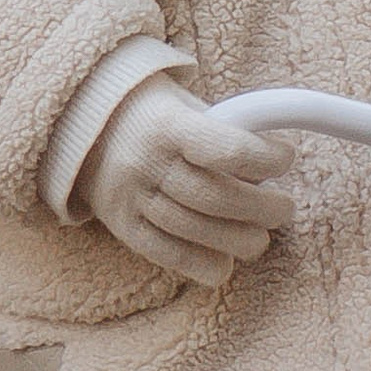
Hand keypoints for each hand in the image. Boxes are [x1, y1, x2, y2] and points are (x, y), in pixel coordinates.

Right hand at [77, 77, 296, 288]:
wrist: (84, 126)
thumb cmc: (153, 114)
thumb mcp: (186, 106)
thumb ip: (222, 134)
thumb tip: (265, 175)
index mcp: (168, 124)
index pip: (225, 147)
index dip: (264, 158)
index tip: (286, 158)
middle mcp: (146, 161)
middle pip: (213, 197)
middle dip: (260, 208)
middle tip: (284, 209)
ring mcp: (131, 197)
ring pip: (192, 230)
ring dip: (237, 240)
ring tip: (261, 239)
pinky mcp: (122, 225)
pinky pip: (164, 253)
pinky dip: (199, 264)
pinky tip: (225, 265)